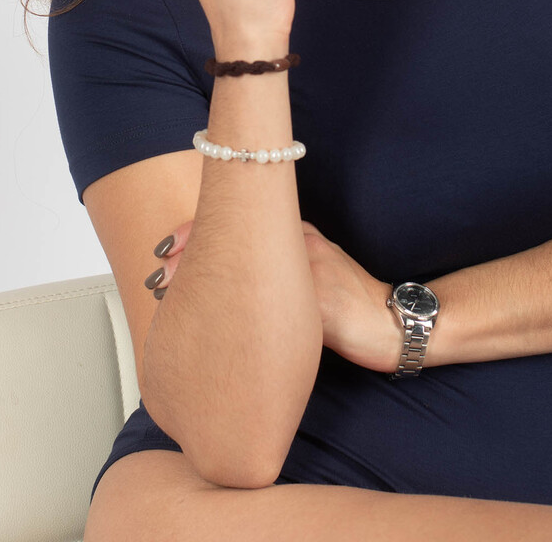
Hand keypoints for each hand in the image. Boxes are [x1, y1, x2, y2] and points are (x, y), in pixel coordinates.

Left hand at [145, 218, 399, 373]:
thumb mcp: (311, 270)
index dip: (196, 232)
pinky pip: (271, 313)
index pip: (239, 220)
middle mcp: (301, 246)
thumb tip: (226, 267)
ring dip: (201, 283)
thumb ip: (278, 260)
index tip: (163, 247)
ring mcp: (311, 275)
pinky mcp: (321, 308)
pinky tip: (209, 330)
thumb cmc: (348, 301)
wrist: (393, 324)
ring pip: (246, 273)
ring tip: (169, 296)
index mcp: (297, 234)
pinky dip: (233, 318)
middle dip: (189, 257)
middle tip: (158, 274)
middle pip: (235, 240)